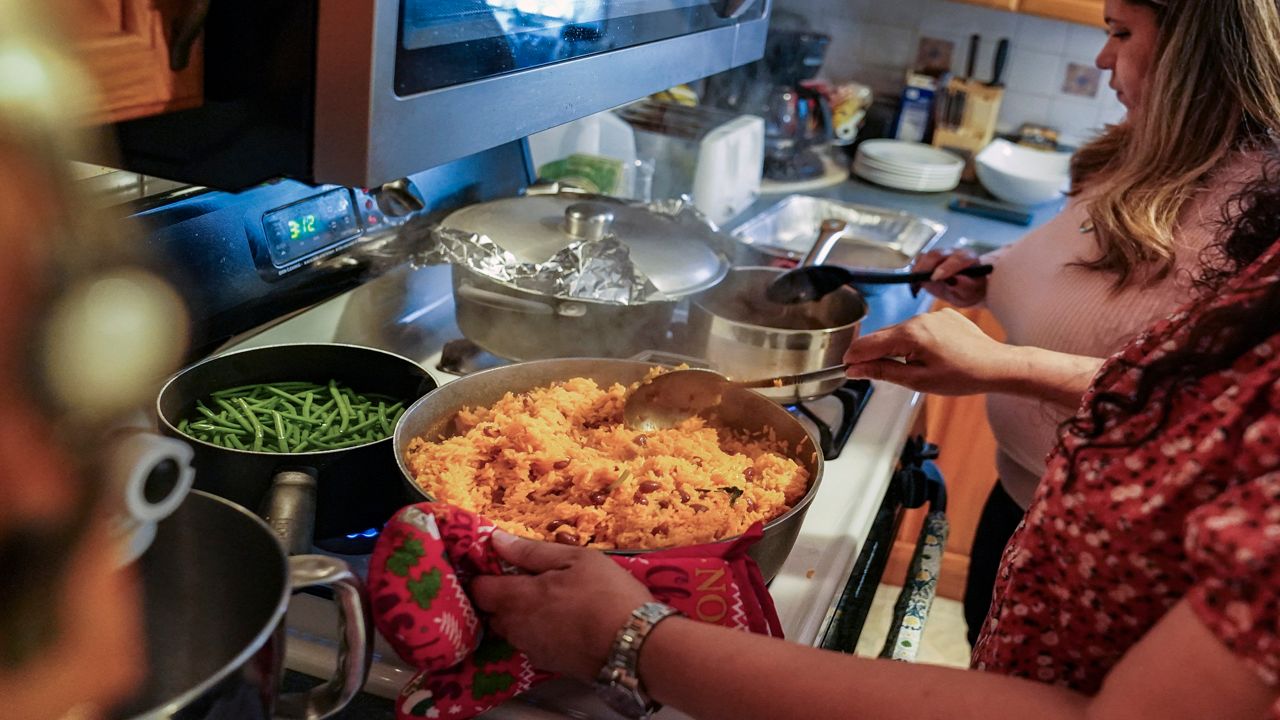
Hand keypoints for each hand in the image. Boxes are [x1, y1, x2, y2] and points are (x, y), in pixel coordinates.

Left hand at [471, 531, 653, 682]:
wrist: (635, 645)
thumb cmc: (606, 593)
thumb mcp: (576, 559)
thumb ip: (531, 551)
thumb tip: (496, 540)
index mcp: (517, 598)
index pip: (479, 589)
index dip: (484, 574)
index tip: (498, 564)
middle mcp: (515, 628)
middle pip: (492, 612)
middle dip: (501, 597)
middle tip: (526, 581)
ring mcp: (531, 650)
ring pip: (510, 630)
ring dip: (519, 615)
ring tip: (547, 601)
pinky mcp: (547, 665)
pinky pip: (530, 643)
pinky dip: (537, 632)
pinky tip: (560, 623)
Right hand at [843, 308, 1016, 394]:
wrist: (996, 365)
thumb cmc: (961, 376)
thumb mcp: (917, 380)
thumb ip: (882, 371)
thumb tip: (855, 368)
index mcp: (910, 334)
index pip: (868, 344)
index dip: (853, 358)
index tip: (846, 369)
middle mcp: (918, 318)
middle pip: (883, 336)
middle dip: (875, 354)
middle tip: (873, 374)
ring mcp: (932, 314)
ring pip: (901, 331)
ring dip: (897, 348)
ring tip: (911, 368)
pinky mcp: (944, 315)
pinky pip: (919, 327)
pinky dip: (915, 341)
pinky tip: (929, 356)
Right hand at [911, 249, 987, 306]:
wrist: (967, 288)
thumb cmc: (971, 290)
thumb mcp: (971, 292)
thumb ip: (964, 286)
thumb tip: (953, 281)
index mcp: (968, 258)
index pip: (957, 259)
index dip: (945, 267)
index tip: (935, 278)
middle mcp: (953, 253)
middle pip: (937, 254)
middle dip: (926, 266)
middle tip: (920, 280)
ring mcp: (940, 255)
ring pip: (925, 256)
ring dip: (918, 269)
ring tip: (915, 285)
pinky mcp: (929, 260)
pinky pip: (918, 261)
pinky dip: (914, 272)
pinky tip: (915, 286)